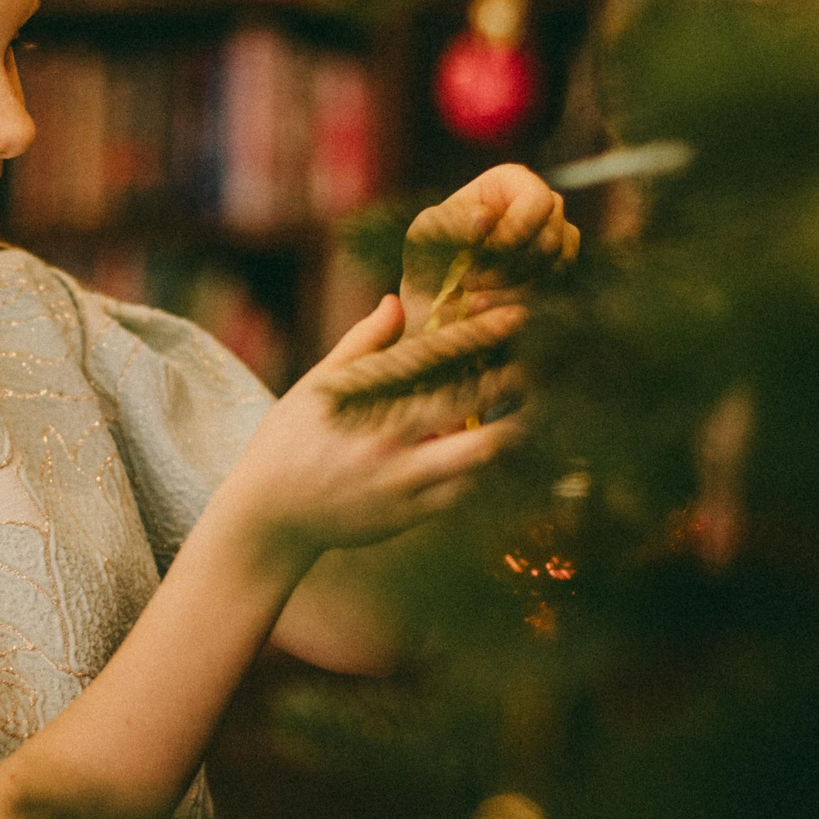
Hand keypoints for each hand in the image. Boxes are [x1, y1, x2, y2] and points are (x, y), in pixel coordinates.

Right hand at [211, 295, 526, 570]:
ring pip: (479, 455)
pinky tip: (511, 454)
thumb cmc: (289, 442)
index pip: (437, 358)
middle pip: (470, 403)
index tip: (518, 315)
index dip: (483, 335)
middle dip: (513, 378)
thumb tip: (396, 301)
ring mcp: (403, 483)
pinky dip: (492, 470)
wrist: (269, 517)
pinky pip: (465, 492)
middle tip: (549, 358)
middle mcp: (389, 440)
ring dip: (513, 429)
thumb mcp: (316, 387)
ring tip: (540, 407)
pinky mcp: (410, 517)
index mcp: (367, 401)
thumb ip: (361, 345)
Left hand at [400, 163, 580, 330]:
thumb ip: (452, 223)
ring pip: (557, 267)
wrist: (437, 292)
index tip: (483, 252)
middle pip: (551, 238)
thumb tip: (485, 217)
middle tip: (468, 283)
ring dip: (514, 290)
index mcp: (513, 182)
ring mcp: (560, 238)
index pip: (538, 200)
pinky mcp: (561, 271)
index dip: (516, 230)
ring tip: (473, 301)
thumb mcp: (428, 234)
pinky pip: (557, 289)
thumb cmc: (431, 253)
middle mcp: (545, 205)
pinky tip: (490, 308)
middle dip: (509, 268)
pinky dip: (523, 303)